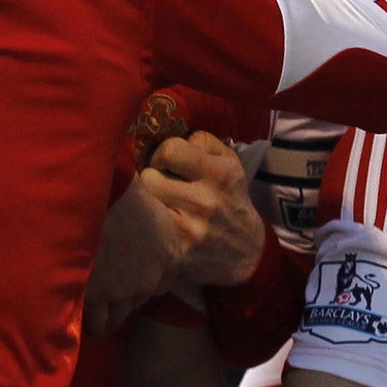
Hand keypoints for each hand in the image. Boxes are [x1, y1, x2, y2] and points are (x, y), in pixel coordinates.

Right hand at [85, 178, 193, 335]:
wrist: (99, 197)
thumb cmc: (123, 191)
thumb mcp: (153, 210)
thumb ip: (155, 234)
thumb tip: (142, 241)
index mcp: (170, 256)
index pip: (162, 285)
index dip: (143, 282)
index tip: (128, 278)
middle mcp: (153, 279)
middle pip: (139, 301)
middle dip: (124, 296)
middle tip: (105, 286)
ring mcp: (127, 291)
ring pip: (119, 317)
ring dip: (108, 314)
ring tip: (93, 307)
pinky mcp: (100, 297)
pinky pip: (98, 322)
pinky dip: (92, 321)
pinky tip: (83, 316)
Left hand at [140, 133, 265, 288]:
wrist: (245, 253)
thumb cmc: (229, 199)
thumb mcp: (230, 164)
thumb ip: (204, 142)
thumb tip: (170, 133)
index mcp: (219, 173)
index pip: (169, 149)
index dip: (161, 154)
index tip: (165, 163)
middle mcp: (204, 201)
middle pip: (148, 177)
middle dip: (151, 178)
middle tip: (159, 185)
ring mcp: (189, 228)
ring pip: (142, 202)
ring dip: (147, 201)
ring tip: (159, 204)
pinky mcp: (177, 251)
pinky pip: (146, 228)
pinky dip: (147, 223)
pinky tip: (155, 224)